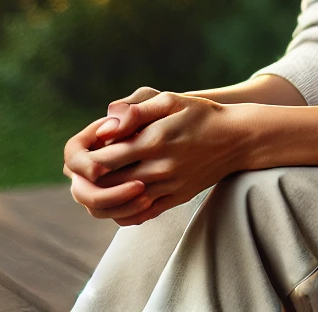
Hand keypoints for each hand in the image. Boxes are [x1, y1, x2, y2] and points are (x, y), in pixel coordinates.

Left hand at [65, 91, 249, 225]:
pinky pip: (140, 215)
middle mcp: (158, 168)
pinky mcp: (175, 199)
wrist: (239, 139)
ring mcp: (167, 187)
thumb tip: (106, 124)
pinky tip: (114, 199)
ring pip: (119, 205)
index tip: (82, 151)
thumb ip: (136, 110)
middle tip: (79, 170)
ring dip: (98, 198)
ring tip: (91, 185)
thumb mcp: (171, 101)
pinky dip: (120, 212)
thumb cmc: (201, 115)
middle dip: (85, 180)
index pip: (101, 161)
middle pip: (105, 186)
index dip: (83, 159)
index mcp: (152, 142)